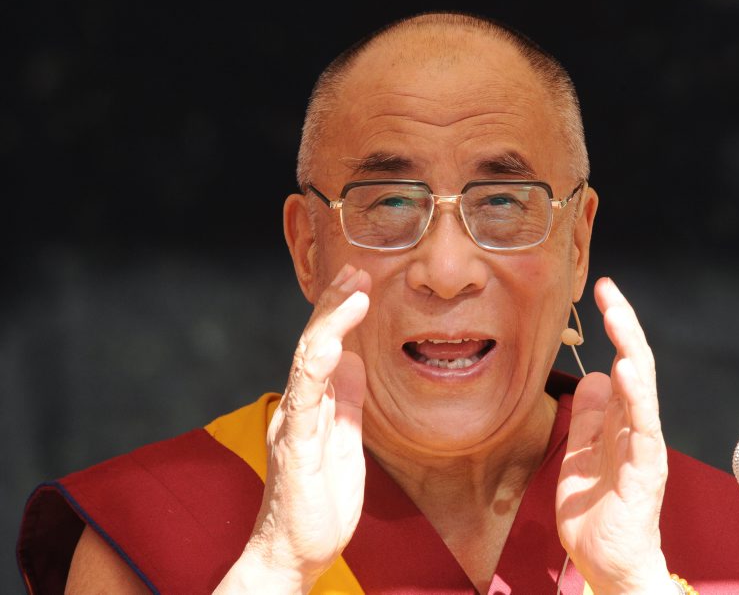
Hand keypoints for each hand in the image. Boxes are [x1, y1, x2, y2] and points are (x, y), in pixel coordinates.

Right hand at [217, 264, 370, 592]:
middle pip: (314, 342)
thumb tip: (357, 361)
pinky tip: (334, 343)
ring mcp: (295, 423)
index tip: (360, 279)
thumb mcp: (345, 440)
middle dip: (334, 303)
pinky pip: (306, 399)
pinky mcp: (297, 447)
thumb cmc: (320, 501)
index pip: (324, 346)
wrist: (297, 552)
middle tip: (356, 270)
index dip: (339, 311)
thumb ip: (347, 401)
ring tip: (353, 292)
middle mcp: (298, 406)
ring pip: (308, 360)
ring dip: (331, 322)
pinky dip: (319, 366)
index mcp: (313, 404)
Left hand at [555, 277, 675, 594]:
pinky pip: (641, 427)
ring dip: (632, 352)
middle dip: (625, 326)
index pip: (624, 363)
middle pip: (638, 366)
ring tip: (620, 320)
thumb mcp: (582, 454)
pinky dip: (635, 397)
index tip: (603, 291)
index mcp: (622, 422)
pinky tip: (625, 372)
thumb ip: (590, 417)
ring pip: (643, 391)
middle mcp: (638, 429)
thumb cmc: (597, 512)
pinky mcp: (643, 471)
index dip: (616, 327)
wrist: (607, 562)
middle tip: (611, 291)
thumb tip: (595, 377)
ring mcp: (643, 448)